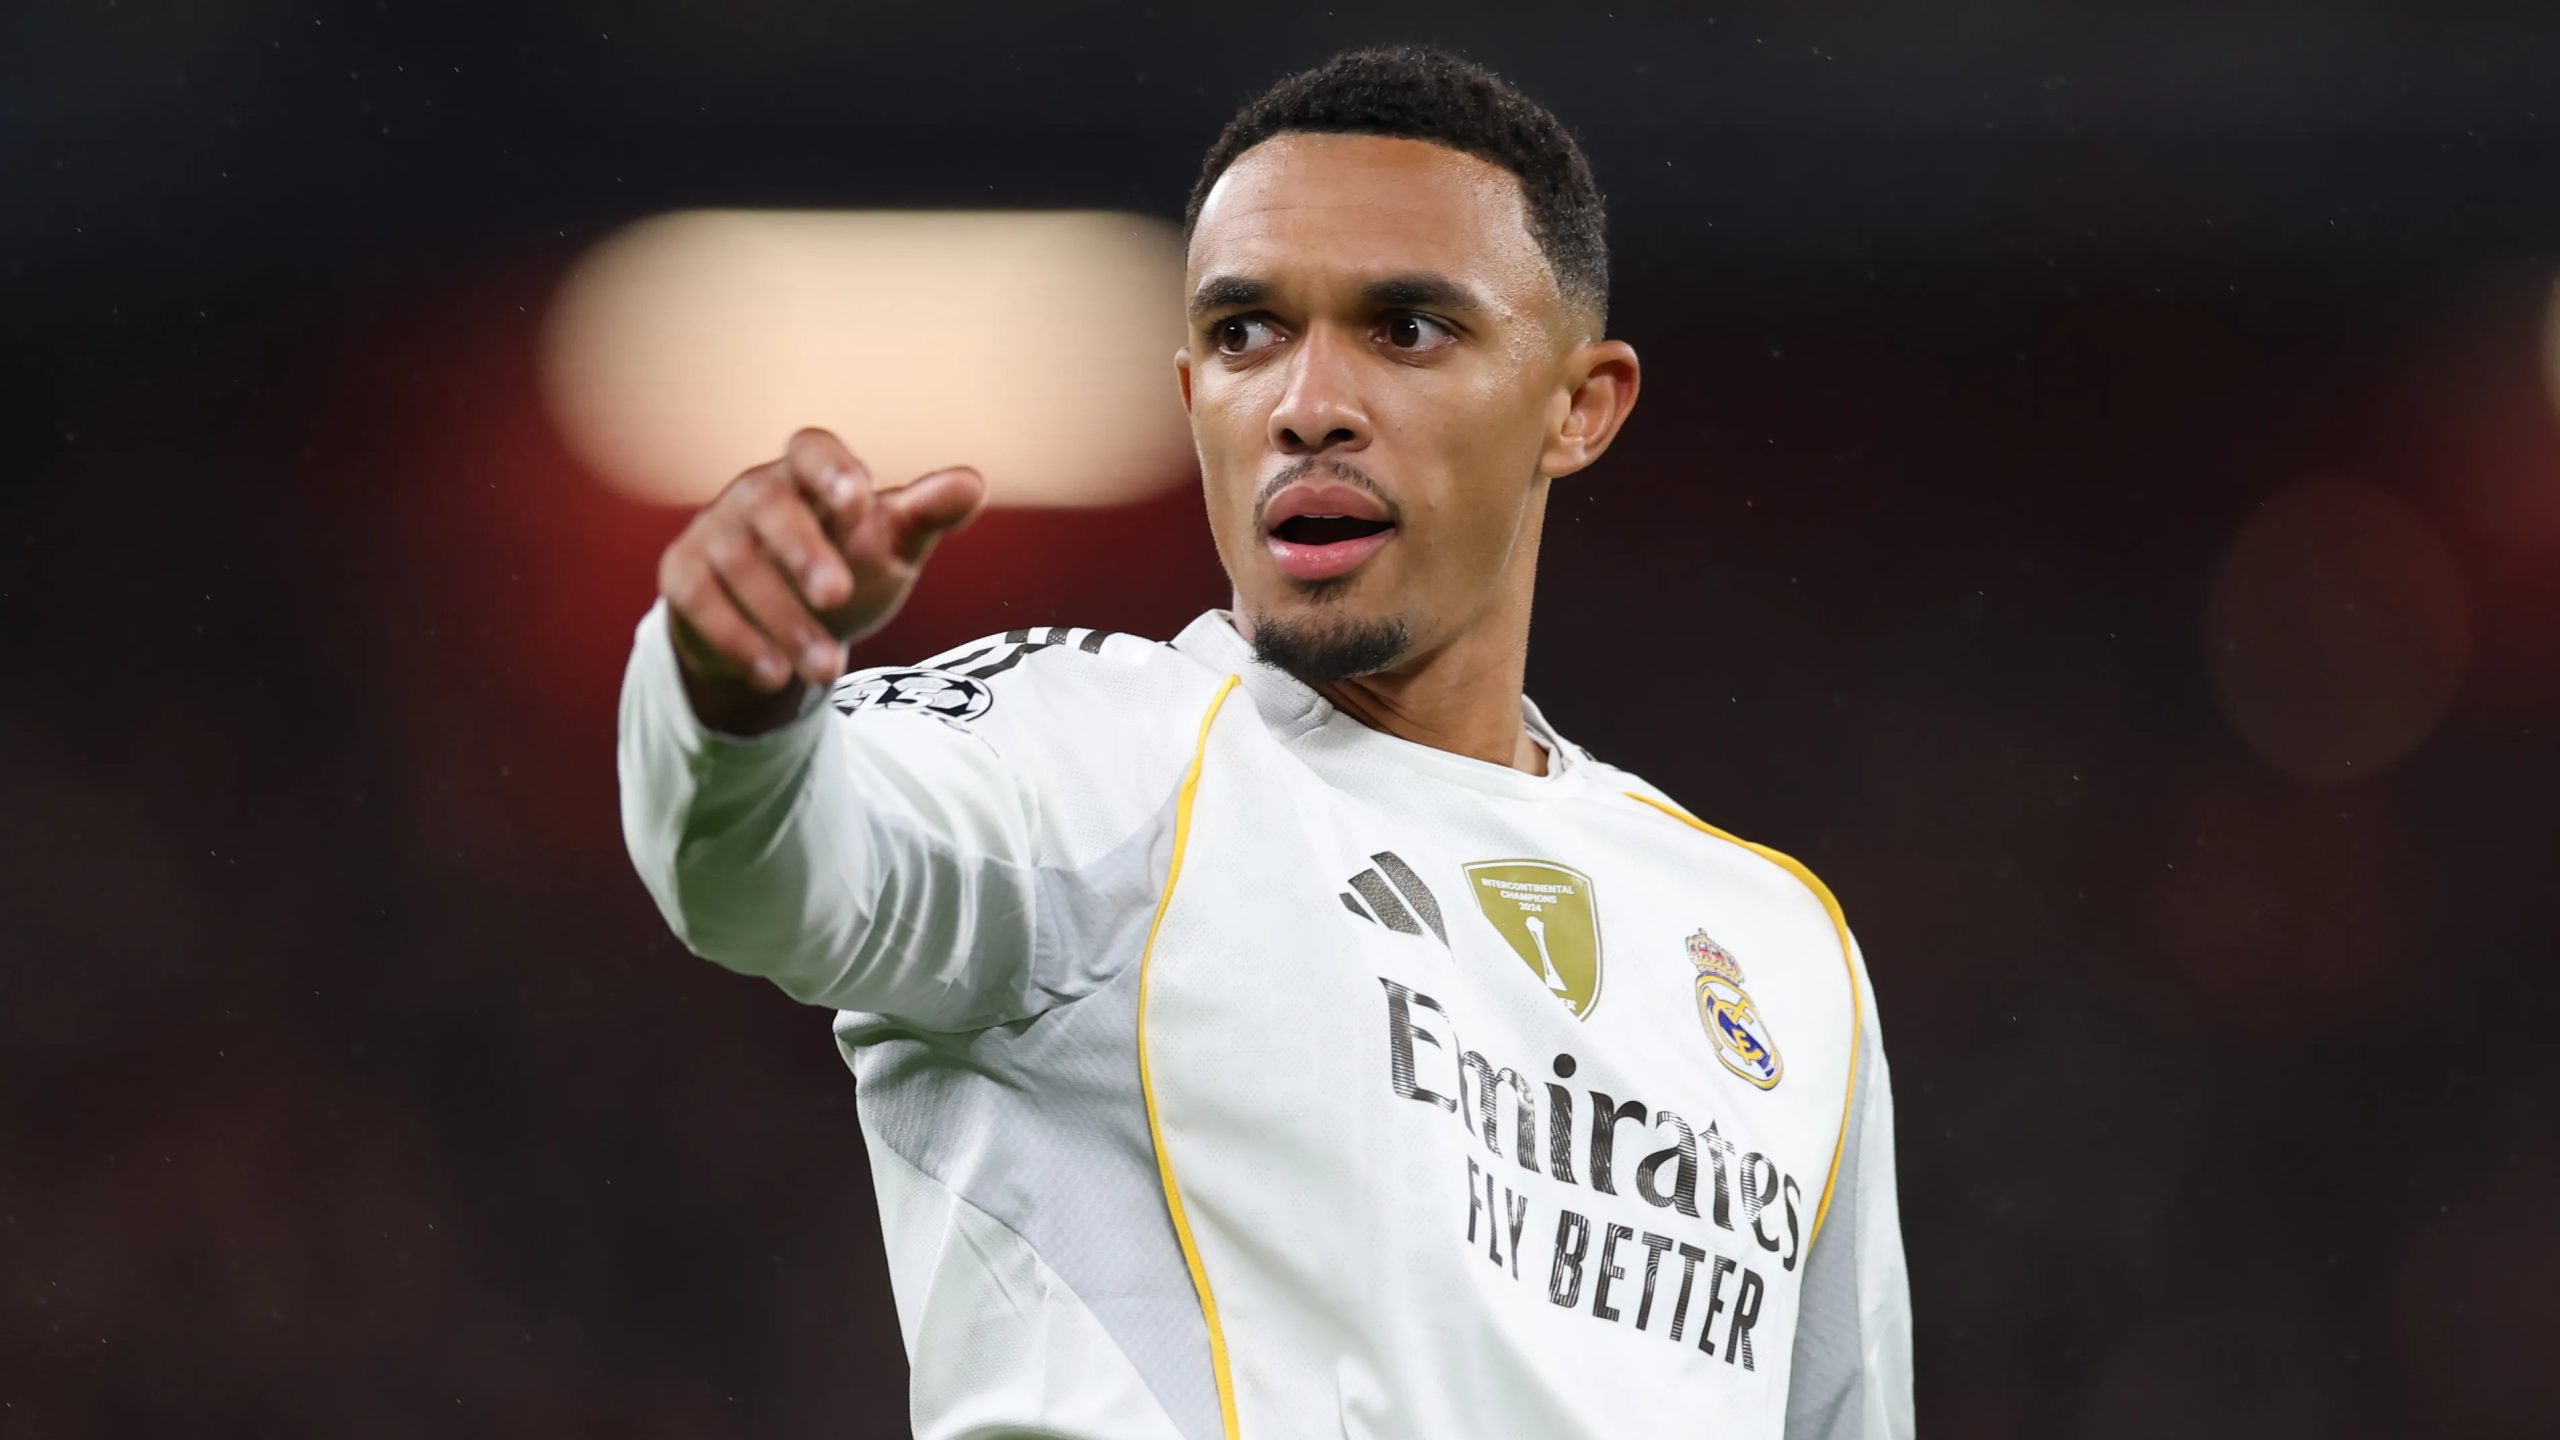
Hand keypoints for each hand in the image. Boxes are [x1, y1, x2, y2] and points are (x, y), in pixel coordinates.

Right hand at [657, 428, 984, 731]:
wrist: (775, 622)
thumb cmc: (841, 564)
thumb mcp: (889, 544)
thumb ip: (924, 515)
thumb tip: (971, 484)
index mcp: (808, 475)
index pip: (812, 449)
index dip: (831, 469)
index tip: (858, 499)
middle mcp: (754, 494)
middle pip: (770, 508)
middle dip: (803, 552)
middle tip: (838, 597)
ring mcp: (713, 532)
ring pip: (738, 566)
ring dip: (783, 620)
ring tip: (828, 669)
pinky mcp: (683, 576)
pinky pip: (699, 602)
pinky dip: (737, 639)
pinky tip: (775, 673)